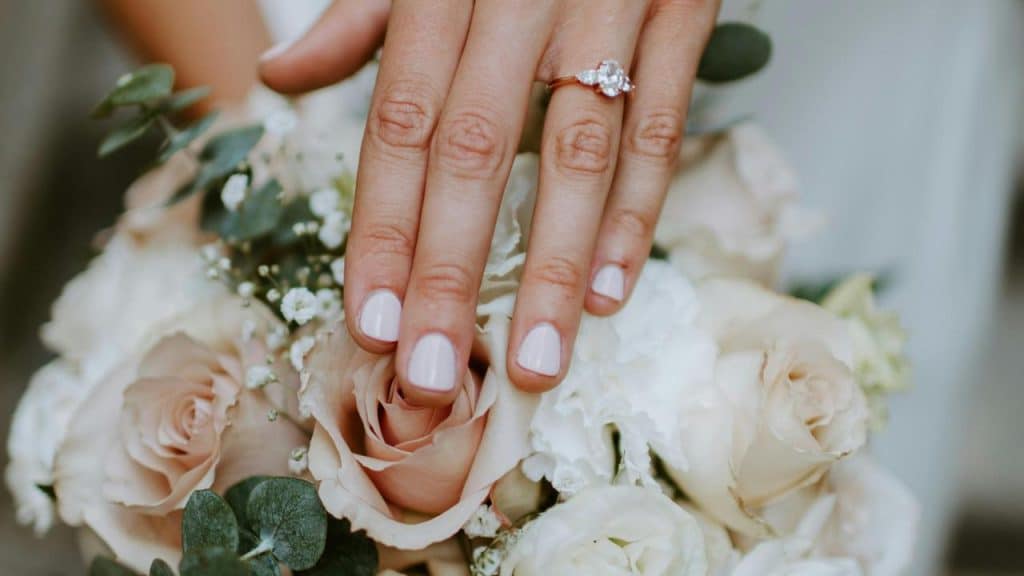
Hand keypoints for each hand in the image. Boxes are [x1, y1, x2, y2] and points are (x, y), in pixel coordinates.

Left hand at [261, 0, 720, 404]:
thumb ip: (361, 17)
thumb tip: (277, 78)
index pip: (399, 128)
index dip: (382, 230)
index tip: (370, 324)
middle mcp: (517, 0)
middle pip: (475, 151)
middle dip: (450, 271)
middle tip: (433, 372)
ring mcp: (606, 6)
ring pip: (577, 152)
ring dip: (555, 266)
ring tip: (538, 359)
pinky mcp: (682, 7)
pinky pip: (660, 122)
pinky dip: (638, 210)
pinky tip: (611, 289)